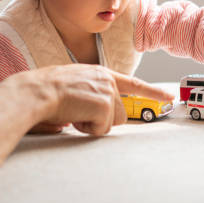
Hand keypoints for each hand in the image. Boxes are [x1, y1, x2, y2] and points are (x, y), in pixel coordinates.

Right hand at [7, 64, 173, 135]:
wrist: (35, 91)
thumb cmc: (45, 91)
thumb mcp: (73, 85)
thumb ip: (90, 94)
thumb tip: (99, 113)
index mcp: (99, 73)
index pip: (132, 83)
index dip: (152, 92)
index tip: (168, 97)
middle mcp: (107, 79)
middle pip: (120, 113)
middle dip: (101, 120)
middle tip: (78, 113)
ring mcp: (107, 91)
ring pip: (112, 122)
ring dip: (93, 124)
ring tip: (73, 112)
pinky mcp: (104, 104)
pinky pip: (102, 129)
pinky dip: (87, 128)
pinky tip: (73, 116)